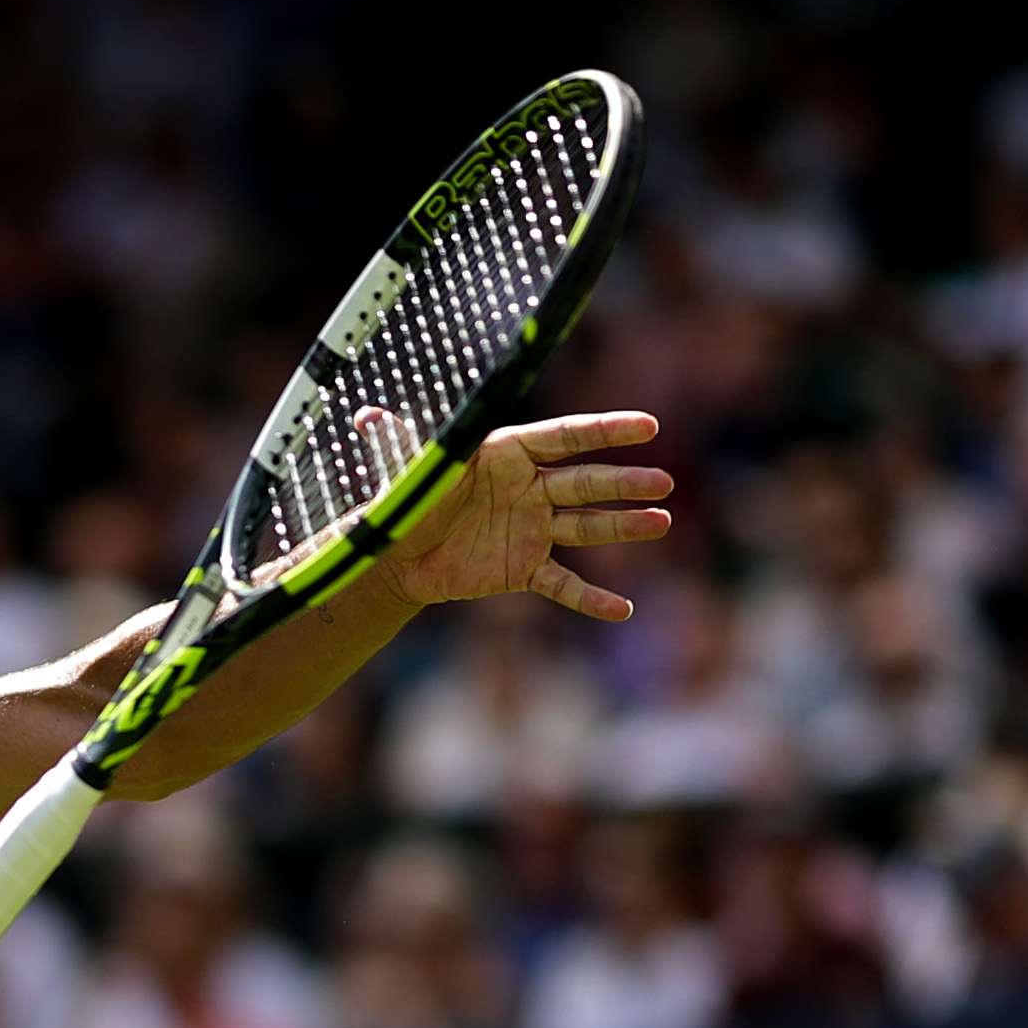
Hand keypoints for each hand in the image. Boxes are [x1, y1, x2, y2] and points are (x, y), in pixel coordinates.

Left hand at [377, 409, 675, 621]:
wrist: (397, 556)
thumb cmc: (407, 500)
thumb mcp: (408, 472)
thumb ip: (400, 445)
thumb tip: (367, 418)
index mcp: (508, 453)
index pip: (566, 437)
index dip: (606, 431)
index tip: (647, 426)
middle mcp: (530, 487)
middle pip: (585, 483)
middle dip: (623, 484)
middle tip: (661, 483)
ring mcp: (532, 528)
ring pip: (585, 527)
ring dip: (623, 527)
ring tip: (660, 523)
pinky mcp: (524, 568)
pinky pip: (563, 583)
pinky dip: (589, 598)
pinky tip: (620, 609)